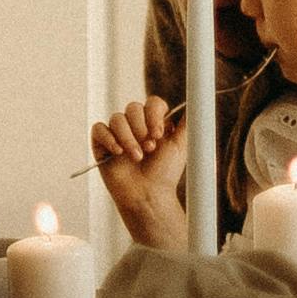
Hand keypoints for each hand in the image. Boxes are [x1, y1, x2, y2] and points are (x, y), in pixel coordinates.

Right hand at [90, 99, 187, 248]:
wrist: (148, 196)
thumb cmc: (164, 173)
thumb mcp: (180, 145)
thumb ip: (187, 123)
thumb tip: (198, 101)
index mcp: (155, 122)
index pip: (152, 103)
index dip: (154, 114)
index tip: (158, 134)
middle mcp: (136, 125)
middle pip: (133, 107)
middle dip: (141, 127)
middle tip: (149, 148)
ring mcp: (118, 134)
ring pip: (117, 118)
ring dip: (128, 137)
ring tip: (137, 157)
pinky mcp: (101, 144)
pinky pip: (99, 129)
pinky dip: (108, 138)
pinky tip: (118, 153)